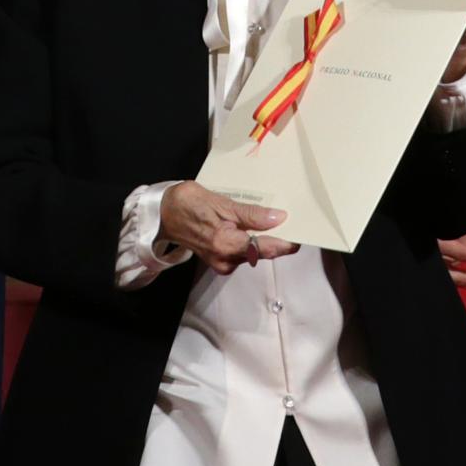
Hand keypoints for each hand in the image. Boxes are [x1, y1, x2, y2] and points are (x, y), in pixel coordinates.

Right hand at [159, 181, 298, 275]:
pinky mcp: (220, 260)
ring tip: (272, 219)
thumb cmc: (189, 203)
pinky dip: (251, 241)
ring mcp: (223, 262)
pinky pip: (243, 252)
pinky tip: (253, 227)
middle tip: (291, 221)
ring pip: (253, 252)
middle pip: (263, 252)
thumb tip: (278, 219)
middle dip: (278, 238)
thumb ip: (251, 214)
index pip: (266, 248)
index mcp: (227, 244)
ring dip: (264, 238)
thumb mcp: (221, 202)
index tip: (302, 233)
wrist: (163, 214)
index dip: (287, 242)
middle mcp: (226, 259)